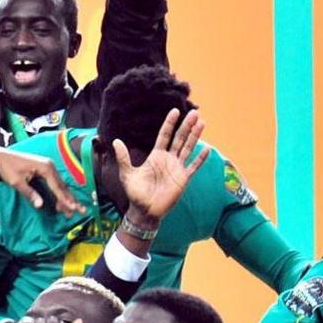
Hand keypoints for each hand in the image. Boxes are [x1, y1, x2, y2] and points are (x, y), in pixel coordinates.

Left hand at [0, 149, 85, 215]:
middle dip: (71, 200)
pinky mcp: (45, 169)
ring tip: (73, 210)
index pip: (57, 187)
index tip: (73, 208)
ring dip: (66, 198)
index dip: (65, 199)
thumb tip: (40, 205)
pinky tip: (62, 201)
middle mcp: (50, 166)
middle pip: (62, 186)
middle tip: (80, 211)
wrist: (1, 156)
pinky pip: (55, 182)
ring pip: (60, 185)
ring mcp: (48, 167)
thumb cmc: (8, 168)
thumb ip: (29, 193)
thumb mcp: (17, 182)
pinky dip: (59, 192)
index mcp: (45, 168)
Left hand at [115, 108, 208, 227]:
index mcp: (155, 156)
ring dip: (195, 136)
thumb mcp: (127, 173)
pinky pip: (193, 167)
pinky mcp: (183, 179)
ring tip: (202, 123)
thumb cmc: (135, 193)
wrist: (144, 210)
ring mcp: (177, 168)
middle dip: (186, 126)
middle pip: (179, 139)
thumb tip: (116, 141)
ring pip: (188, 148)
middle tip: (195, 113)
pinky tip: (207, 149)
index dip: (170, 124)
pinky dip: (200, 159)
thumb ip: (124, 158)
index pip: (164, 135)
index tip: (175, 111)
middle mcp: (168, 159)